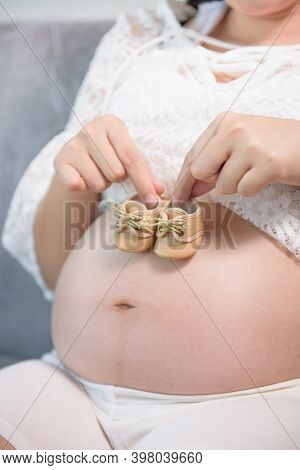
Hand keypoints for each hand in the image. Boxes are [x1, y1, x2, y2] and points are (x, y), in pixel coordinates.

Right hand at [54, 115, 163, 204]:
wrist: (77, 157)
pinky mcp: (59, 161)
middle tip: (111, 171)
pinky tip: (82, 176)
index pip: (132, 157)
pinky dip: (84, 187)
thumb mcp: (128, 158)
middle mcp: (90, 129)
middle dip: (118, 179)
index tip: (153, 201)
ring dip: (102, 184)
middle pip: (116, 172)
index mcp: (112, 123)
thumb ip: (145, 174)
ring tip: (97, 172)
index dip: (144, 182)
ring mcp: (72, 144)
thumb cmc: (110, 156)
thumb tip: (160, 192)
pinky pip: (78, 186)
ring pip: (99, 183)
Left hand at [173, 112, 299, 201]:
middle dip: (213, 182)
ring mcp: (250, 145)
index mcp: (224, 122)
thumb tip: (189, 190)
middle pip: (200, 171)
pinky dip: (253, 190)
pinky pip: (244, 191)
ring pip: (222, 186)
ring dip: (238, 186)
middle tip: (236, 175)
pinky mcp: (267, 163)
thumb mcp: (240, 144)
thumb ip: (213, 162)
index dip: (184, 180)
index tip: (178, 197)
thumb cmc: (273, 145)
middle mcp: (234, 129)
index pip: (193, 156)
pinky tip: (265, 176)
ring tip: (255, 171)